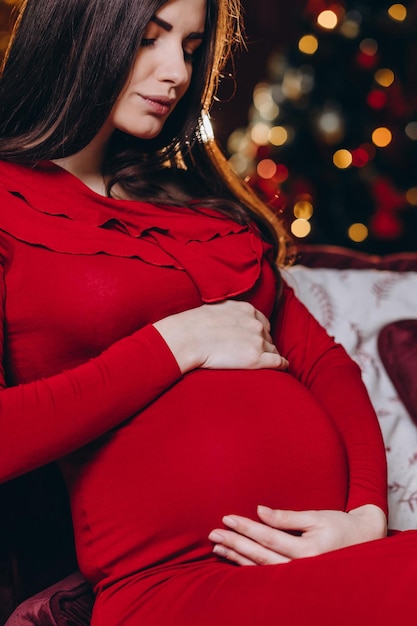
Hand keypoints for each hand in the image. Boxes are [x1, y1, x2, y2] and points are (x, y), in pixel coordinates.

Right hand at [153, 300, 287, 373]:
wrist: (187, 338)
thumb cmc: (194, 325)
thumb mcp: (216, 308)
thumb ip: (230, 312)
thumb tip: (228, 317)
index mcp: (247, 310)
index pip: (262, 322)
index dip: (258, 333)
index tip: (254, 340)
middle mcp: (256, 324)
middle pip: (267, 337)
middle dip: (263, 344)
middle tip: (252, 353)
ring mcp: (257, 341)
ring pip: (272, 350)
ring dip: (269, 355)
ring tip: (263, 363)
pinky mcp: (255, 359)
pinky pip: (278, 362)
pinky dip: (282, 365)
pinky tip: (283, 367)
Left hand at [208, 504, 386, 565]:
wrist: (364, 543)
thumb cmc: (341, 526)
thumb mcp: (316, 516)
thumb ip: (286, 517)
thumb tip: (259, 511)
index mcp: (308, 551)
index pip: (268, 538)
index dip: (245, 528)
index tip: (227, 517)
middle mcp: (302, 569)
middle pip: (259, 556)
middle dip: (234, 544)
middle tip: (213, 534)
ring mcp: (299, 579)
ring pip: (261, 569)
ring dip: (237, 557)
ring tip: (218, 546)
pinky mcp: (297, 581)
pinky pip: (268, 575)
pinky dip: (248, 568)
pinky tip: (234, 559)